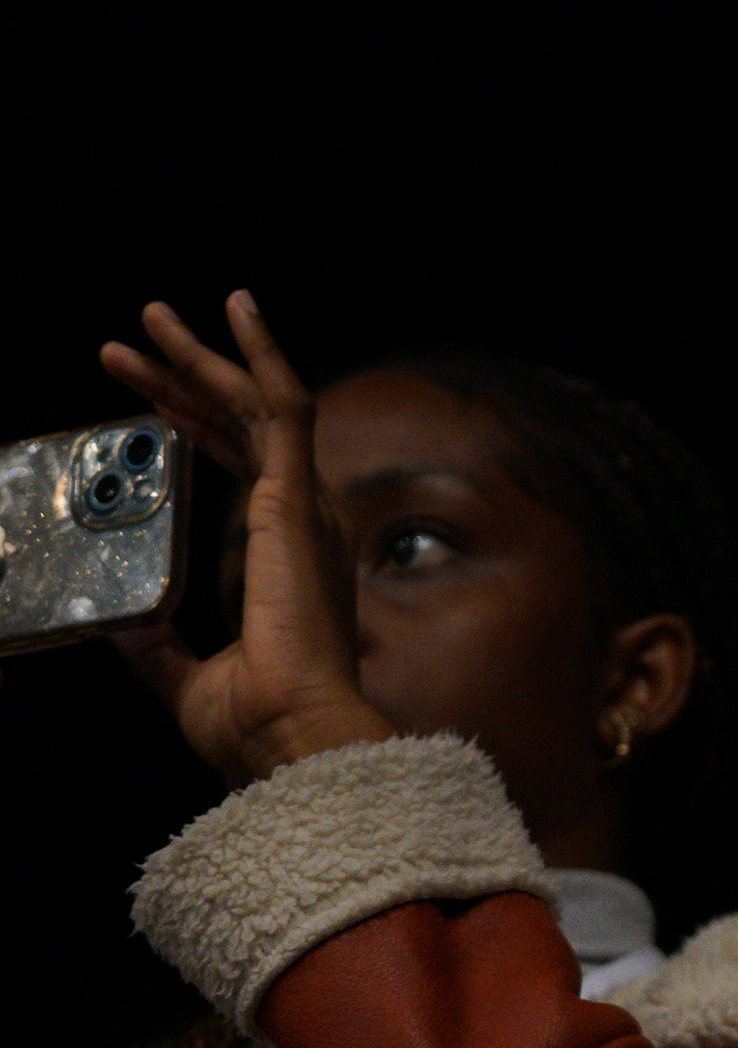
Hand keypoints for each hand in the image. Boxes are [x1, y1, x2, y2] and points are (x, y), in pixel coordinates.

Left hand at [100, 295, 392, 780]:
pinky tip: (234, 313)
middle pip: (241, 427)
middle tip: (137, 342)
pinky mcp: (296, 498)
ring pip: (254, 405)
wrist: (293, 734)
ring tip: (153, 319)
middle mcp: (304, 524)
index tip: (151, 402)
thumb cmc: (257, 723)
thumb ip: (156, 645)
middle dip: (185, 379)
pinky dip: (260, 356)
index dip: (194, 428)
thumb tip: (122, 625)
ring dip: (204, 357)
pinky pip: (282, 407)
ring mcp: (304, 507)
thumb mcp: (183, 677)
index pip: (243, 470)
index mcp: (286, 560)